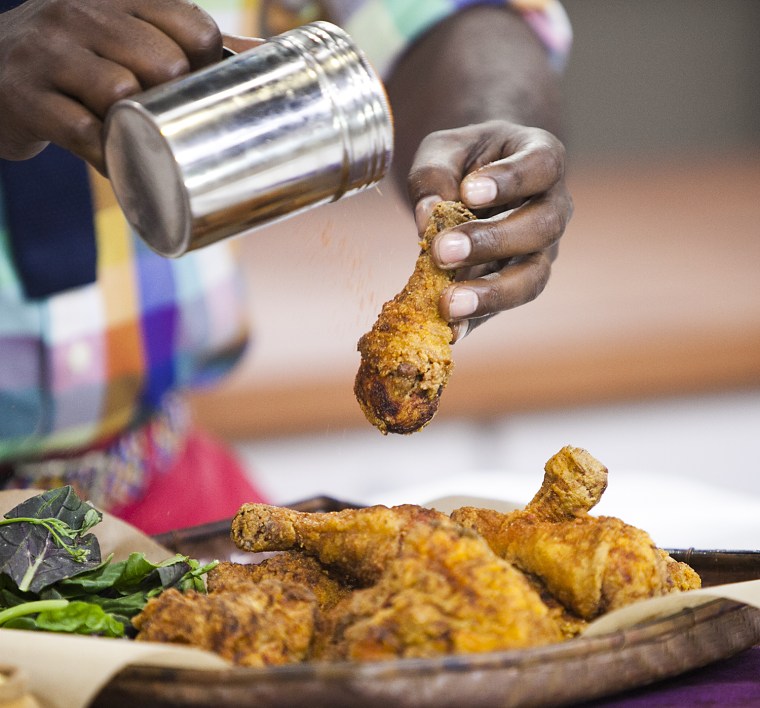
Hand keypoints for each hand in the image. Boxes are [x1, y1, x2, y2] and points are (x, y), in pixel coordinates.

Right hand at [0, 0, 222, 171]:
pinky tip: (110, 157)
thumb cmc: (83, 59)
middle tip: (161, 117)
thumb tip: (267, 58)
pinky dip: (107, 155)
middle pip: (165, 64)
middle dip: (173, 101)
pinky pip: (84, 134)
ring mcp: (50, 52)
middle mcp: (82, 11)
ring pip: (122, 93)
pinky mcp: (26, 96)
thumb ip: (192, 45)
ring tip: (132, 134)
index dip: (207, 67)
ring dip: (137, 127)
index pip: (195, 27)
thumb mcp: (129, 35)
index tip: (194, 87)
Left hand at [408, 120, 572, 340]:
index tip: (468, 191)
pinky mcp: (516, 283)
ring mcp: (542, 250)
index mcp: (542, 157)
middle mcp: (554, 206)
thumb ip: (434, 178)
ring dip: (490, 292)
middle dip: (492, 241)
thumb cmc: (461, 161)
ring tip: (448, 302)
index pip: (542, 165)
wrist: (469, 181)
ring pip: (533, 276)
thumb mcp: (441, 152)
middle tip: (442, 251)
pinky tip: (449, 328)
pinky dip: (476, 319)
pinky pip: (504, 306)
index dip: (510, 180)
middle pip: (542, 227)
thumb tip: (428, 218)